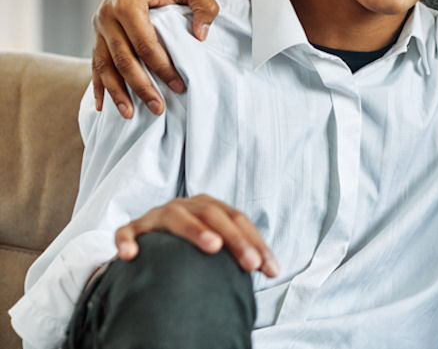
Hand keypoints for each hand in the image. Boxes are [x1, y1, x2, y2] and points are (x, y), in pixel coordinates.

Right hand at [92, 0, 218, 117]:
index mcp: (128, 4)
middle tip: (158, 108)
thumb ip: (204, 7)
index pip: (145, 45)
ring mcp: (99, 26)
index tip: (179, 86)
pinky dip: (99, 84)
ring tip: (129, 115)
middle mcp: (107, 16)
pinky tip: (103, 106)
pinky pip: (95, 62)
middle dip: (140, 87)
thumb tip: (200, 38)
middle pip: (123, 59)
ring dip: (116, 92)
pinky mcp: (98, 33)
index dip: (162, 68)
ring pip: (104, 65)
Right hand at [115, 195, 278, 276]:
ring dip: (195, 230)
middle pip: (214, 215)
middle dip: (236, 239)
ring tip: (213, 247)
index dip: (255, 242)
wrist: (147, 237)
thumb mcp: (215, 242)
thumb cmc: (189, 243)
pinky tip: (131, 255)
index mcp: (209, 206)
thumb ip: (238, 251)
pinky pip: (126, 232)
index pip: (238, 220)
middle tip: (251, 263)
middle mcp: (185, 205)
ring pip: (176, 217)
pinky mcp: (132, 228)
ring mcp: (157, 215)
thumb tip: (272, 270)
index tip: (270, 269)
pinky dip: (127, 241)